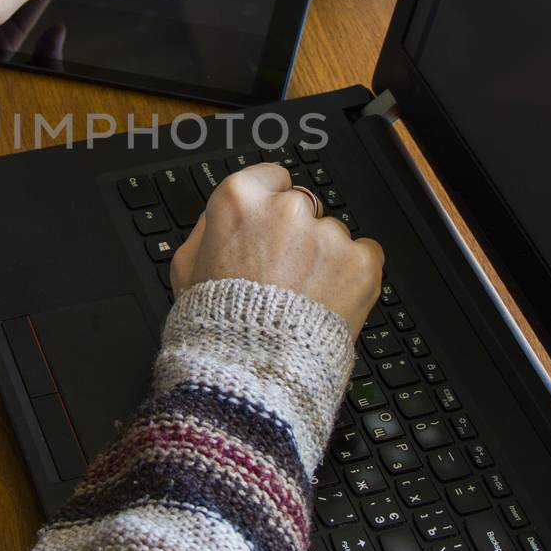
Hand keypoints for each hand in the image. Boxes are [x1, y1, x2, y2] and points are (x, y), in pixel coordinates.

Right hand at [171, 163, 384, 336]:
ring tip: (302, 298)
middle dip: (297, 233)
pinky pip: (365, 255)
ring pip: (332, 235)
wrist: (253, 372)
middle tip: (282, 273)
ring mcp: (327, 234)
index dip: (269, 206)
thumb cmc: (216, 324)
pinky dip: (353, 276)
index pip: (272, 177)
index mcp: (240, 200)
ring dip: (324, 258)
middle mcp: (286, 208)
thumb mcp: (185, 267)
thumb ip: (209, 229)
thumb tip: (228, 216)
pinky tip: (328, 301)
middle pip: (303, 206)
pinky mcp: (360, 262)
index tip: (270, 228)